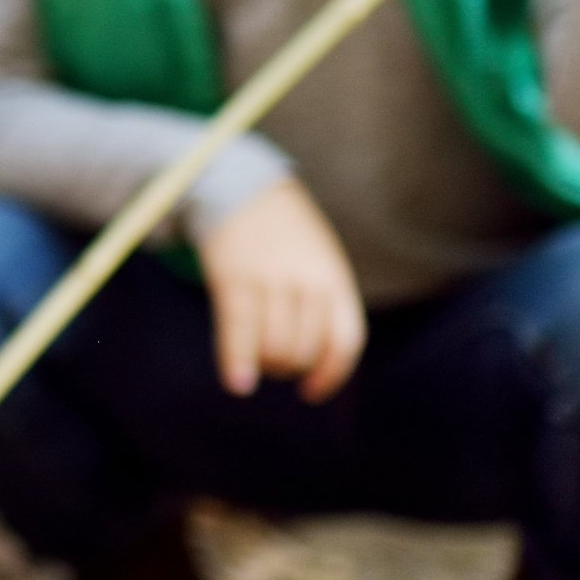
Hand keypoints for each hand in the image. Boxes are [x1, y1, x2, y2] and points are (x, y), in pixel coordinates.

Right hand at [200, 176, 364, 402]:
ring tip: (255, 360)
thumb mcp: (318, 259)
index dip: (331, 374)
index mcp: (334, 278)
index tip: (312, 392)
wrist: (240, 187)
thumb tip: (319, 360)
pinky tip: (238, 384)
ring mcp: (271, 280)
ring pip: (275, 348)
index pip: (344, 340)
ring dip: (265, 366)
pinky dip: (238, 363)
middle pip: (305, 350)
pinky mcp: (234, 280)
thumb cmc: (283, 233)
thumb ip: (324, 302)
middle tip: (273, 363)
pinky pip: (240, 333)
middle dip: (288, 368)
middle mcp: (307, 281)